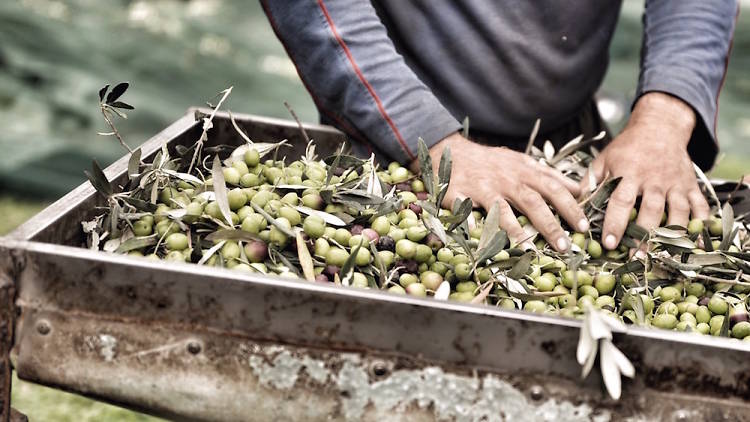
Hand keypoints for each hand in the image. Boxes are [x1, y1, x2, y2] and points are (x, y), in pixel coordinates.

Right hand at [413, 133, 588, 251]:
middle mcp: (507, 180)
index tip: (584, 226)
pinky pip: (467, 211)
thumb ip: (549, 176)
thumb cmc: (492, 162)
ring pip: (503, 210)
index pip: (553, 188)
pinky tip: (480, 238)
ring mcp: (484, 188)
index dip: (570, 207)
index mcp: (524, 171)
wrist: (453, 152)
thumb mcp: (522, 162)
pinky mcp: (461, 195)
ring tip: (530, 250)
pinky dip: (471, 223)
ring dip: (516, 230)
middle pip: (532, 201)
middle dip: (550, 224)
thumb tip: (579, 189)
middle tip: (565, 245)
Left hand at [580, 92, 709, 249]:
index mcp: (629, 172)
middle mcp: (654, 179)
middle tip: (635, 257)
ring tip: (663, 256)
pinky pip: (700, 206)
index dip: (615, 223)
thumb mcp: (604, 160)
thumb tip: (574, 206)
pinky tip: (698, 243)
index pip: (621, 200)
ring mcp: (675, 182)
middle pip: (651, 209)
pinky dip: (702, 225)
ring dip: (672, 234)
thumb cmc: (627, 148)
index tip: (609, 243)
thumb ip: (590, 182)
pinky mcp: (691, 185)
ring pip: (678, 211)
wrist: (660, 127)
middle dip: (643, 235)